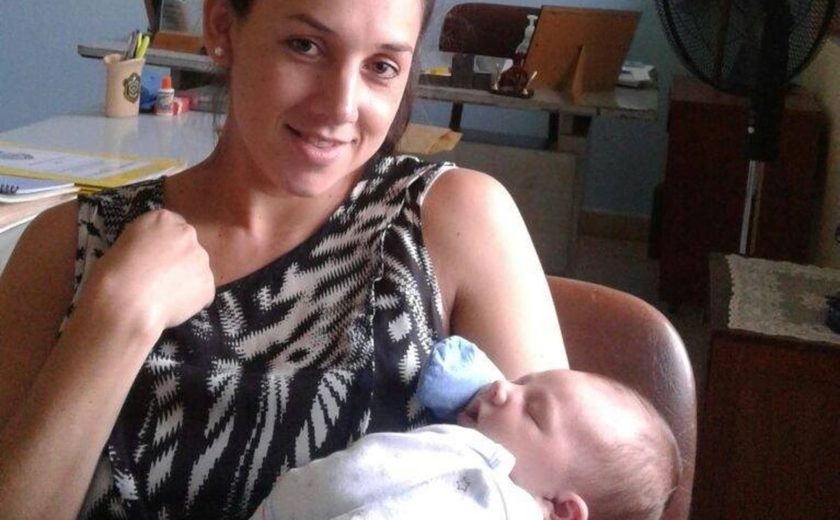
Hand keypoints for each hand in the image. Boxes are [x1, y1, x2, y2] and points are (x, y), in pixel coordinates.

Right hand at [84, 209, 214, 332]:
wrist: (125, 303)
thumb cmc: (113, 274)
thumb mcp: (122, 245)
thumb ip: (145, 243)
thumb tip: (149, 254)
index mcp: (163, 219)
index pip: (173, 226)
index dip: (165, 244)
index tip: (156, 257)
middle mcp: (187, 234)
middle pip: (188, 246)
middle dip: (178, 260)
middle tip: (161, 278)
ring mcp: (201, 258)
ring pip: (197, 269)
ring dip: (186, 279)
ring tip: (165, 296)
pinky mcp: (208, 283)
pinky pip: (203, 292)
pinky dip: (192, 300)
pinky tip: (173, 307)